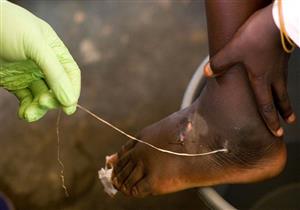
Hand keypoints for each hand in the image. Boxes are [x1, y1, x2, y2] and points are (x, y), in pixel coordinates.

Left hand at [0, 1, 80, 121]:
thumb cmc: (7, 27)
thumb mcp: (36, 46)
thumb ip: (55, 72)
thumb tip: (70, 101)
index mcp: (54, 50)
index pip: (70, 73)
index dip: (72, 89)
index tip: (69, 106)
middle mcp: (45, 64)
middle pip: (58, 88)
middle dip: (53, 99)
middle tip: (44, 103)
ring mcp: (30, 74)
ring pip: (42, 96)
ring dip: (39, 108)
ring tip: (29, 114)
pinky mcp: (15, 83)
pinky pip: (26, 99)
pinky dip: (27, 108)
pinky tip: (24, 114)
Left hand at [204, 4, 294, 136]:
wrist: (279, 19)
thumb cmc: (256, 37)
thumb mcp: (233, 50)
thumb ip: (220, 63)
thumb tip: (207, 72)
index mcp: (261, 80)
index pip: (266, 105)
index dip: (270, 120)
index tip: (276, 132)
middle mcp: (274, 76)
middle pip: (281, 98)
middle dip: (284, 112)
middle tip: (289, 122)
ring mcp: (281, 66)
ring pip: (284, 86)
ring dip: (286, 98)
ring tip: (287, 105)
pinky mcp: (284, 54)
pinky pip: (283, 72)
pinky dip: (283, 80)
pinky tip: (280, 75)